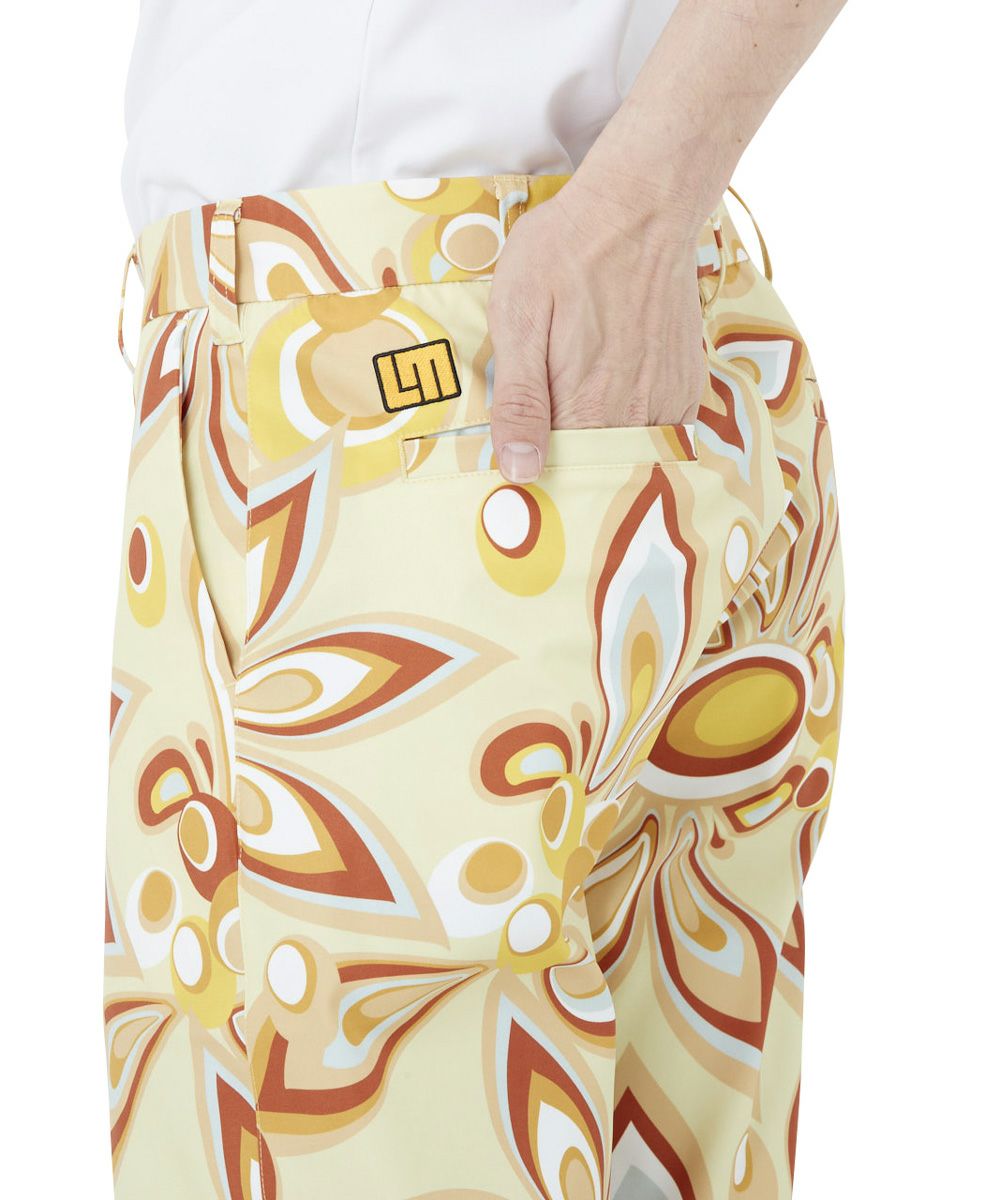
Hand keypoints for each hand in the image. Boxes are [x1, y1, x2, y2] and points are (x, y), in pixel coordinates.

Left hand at [487, 176, 706, 482]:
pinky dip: (638, 426)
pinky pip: (663, 429)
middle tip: (547, 439)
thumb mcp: (519, 318)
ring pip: (634, 452)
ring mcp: (669, 399)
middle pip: (601, 469)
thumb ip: (520, 401)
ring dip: (606, 445)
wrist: (642, 205)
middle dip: (573, 468)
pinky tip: (613, 399)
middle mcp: (638, 415)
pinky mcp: (687, 382)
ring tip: (580, 413)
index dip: (540, 476)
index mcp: (588, 409)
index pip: (563, 478)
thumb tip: (519, 470)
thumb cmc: (567, 253)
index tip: (523, 467)